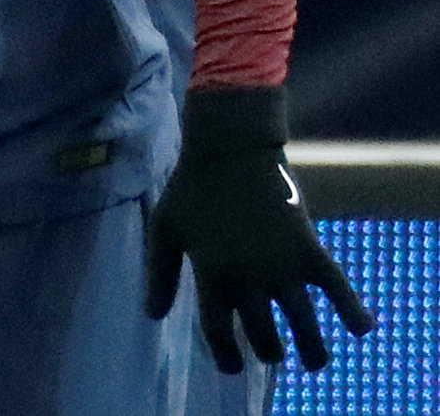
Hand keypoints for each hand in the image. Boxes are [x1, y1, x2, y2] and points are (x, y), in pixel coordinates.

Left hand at [146, 87, 372, 371]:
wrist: (231, 149)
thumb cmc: (192, 188)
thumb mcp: (165, 228)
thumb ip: (159, 273)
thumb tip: (153, 315)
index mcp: (211, 274)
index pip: (219, 331)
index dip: (225, 355)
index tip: (231, 365)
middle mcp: (249, 277)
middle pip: (263, 333)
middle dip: (267, 351)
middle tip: (270, 355)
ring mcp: (283, 265)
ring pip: (302, 323)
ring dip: (310, 349)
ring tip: (313, 363)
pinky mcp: (310, 249)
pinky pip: (338, 287)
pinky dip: (353, 310)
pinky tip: (362, 329)